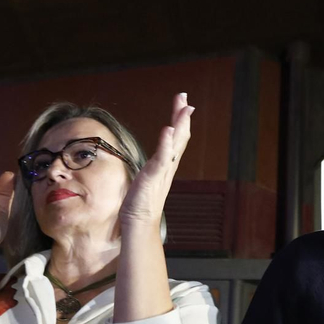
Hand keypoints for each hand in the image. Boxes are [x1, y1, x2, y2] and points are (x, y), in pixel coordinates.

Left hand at [119, 92, 194, 229]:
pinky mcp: (153, 178)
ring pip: (174, 145)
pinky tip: (168, 130)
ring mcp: (162, 172)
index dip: (180, 121)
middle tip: (184, 98)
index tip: (182, 104)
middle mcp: (168, 166)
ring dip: (179, 126)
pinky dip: (166, 144)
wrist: (139, 225)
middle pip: (179, 138)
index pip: (176, 139)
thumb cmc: (140, 204)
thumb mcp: (147, 179)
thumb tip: (153, 159)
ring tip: (183, 109)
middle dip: (182, 117)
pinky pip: (162, 159)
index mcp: (166, 165)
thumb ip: (152, 167)